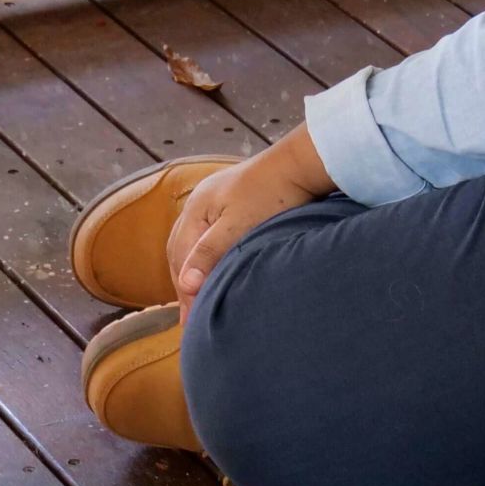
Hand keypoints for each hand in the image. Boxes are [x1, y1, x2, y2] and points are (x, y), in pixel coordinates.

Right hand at [167, 128, 333, 304]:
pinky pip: (209, 237)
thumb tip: (186, 285)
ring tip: (197, 299)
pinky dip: (207, 258)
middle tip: (189, 319)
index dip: (185, 291)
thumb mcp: (238, 227)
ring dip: (194, 271)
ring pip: (194, 244)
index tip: (189, 321)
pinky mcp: (233, 204)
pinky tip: (216, 270)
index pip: (181, 258)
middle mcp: (199, 203)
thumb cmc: (274, 194)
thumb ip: (210, 254)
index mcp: (196, 208)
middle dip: (184, 283)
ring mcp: (215, 202)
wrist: (303, 164)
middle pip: (182, 251)